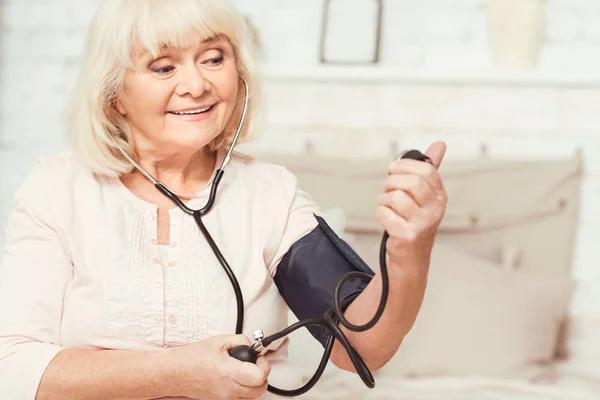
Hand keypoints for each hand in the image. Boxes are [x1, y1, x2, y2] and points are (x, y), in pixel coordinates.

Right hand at [169, 334, 270, 399]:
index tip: (259, 357)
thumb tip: (251, 345)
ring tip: (246, 369)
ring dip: (254, 383)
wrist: (175, 373)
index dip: (264, 365)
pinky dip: (244, 388)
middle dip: (262, 375)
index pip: (259, 376)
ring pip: (252, 396)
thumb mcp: (219, 341)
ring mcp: (225, 398)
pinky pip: (241, 398)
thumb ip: (239, 340)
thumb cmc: (191, 358)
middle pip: (260, 389)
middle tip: (255, 363)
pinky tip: (237, 377)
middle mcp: (229, 389)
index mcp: (229, 372)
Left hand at [376, 142, 447, 269]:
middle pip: (411, 182)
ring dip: (384, 198)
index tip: (393, 168)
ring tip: (387, 205)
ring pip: (396, 196)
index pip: (426, 170)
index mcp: (440, 196)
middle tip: (387, 188)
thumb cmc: (414, 221)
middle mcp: (435, 210)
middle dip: (392, 181)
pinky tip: (387, 219)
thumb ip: (430, 169)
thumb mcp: (425, 195)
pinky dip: (381, 213)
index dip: (405, 165)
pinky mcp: (407, 236)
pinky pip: (385, 213)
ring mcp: (422, 224)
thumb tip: (439, 144)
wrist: (411, 256)